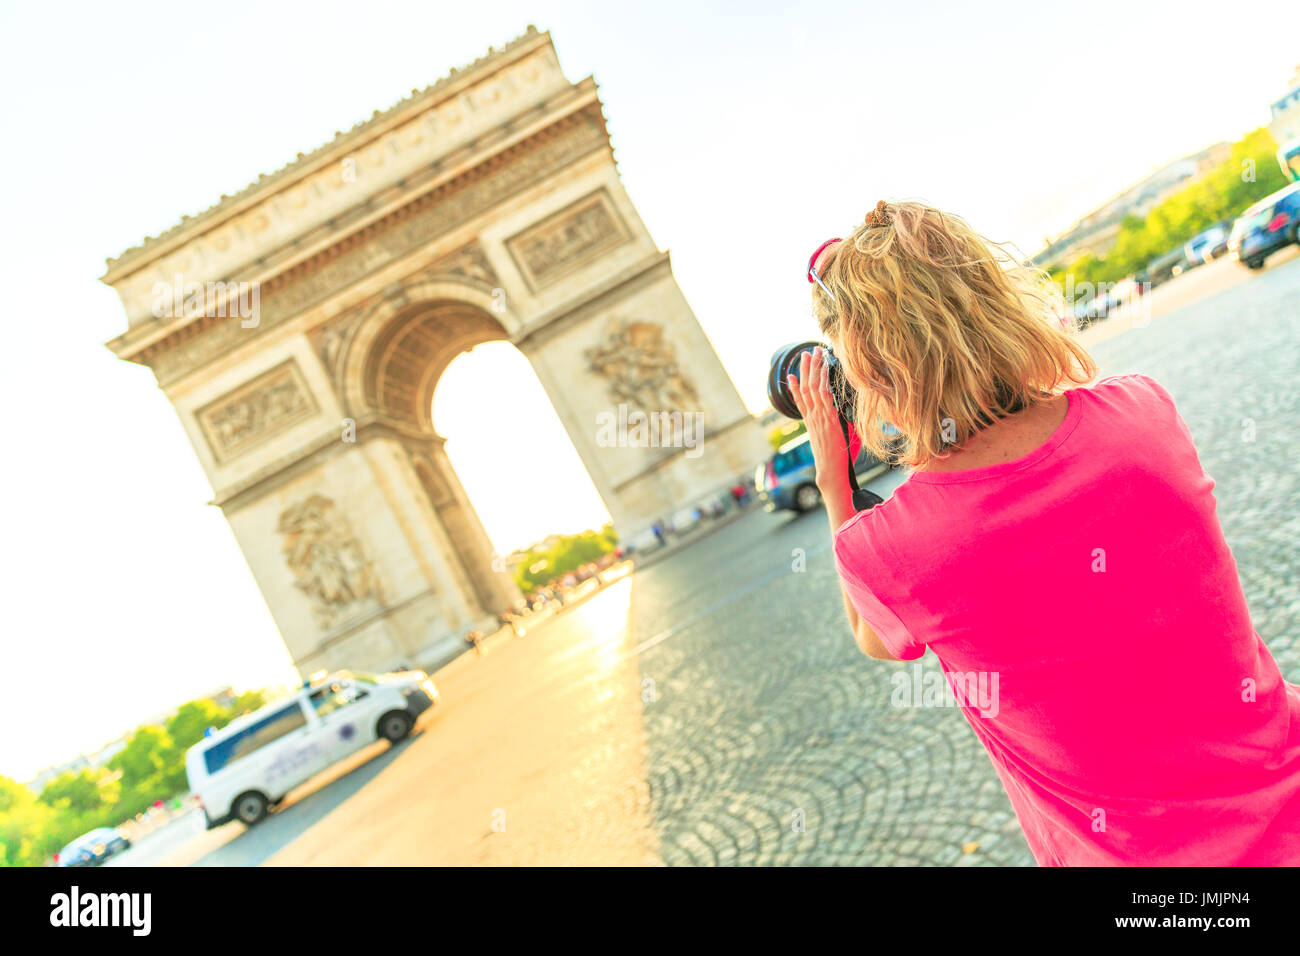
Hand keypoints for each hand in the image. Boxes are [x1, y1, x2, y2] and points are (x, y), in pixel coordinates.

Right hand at [787, 346, 849, 494]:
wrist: (831, 472)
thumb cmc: (838, 460)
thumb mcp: (838, 439)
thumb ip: (841, 425)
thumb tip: (851, 415)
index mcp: (813, 421)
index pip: (803, 397)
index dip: (799, 382)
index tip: (798, 369)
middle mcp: (813, 416)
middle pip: (806, 387)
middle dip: (807, 368)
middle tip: (807, 352)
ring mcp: (818, 417)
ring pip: (812, 387)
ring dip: (812, 369)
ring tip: (811, 353)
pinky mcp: (826, 419)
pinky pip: (820, 396)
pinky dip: (818, 381)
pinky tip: (816, 370)